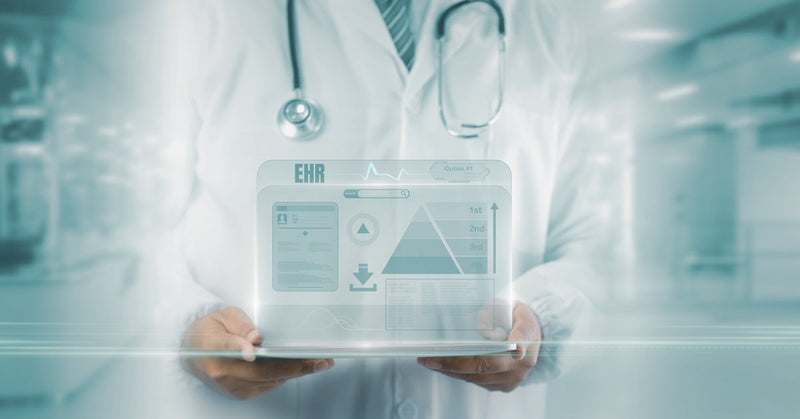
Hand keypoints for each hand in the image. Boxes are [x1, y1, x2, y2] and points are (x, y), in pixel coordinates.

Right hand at [181, 306, 334, 399]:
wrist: (192, 352)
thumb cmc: (209, 331)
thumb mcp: (222, 316)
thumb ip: (240, 324)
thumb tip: (256, 336)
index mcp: (215, 348)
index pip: (232, 349)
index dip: (245, 350)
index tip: (256, 351)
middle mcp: (224, 372)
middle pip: (264, 371)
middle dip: (296, 367)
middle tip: (321, 360)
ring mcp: (232, 386)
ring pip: (270, 380)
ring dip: (296, 372)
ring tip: (318, 362)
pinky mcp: (240, 393)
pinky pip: (267, 385)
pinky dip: (284, 376)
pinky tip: (300, 367)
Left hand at [417, 301, 540, 392]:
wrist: (530, 336)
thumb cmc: (514, 316)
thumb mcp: (510, 304)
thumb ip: (497, 310)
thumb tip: (479, 323)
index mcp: (528, 334)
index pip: (522, 338)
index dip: (517, 343)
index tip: (516, 349)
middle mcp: (523, 362)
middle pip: (487, 364)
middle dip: (454, 363)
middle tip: (429, 359)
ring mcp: (514, 377)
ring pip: (479, 377)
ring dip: (452, 371)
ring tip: (430, 362)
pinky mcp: (505, 386)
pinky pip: (479, 382)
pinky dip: (460, 374)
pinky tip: (444, 366)